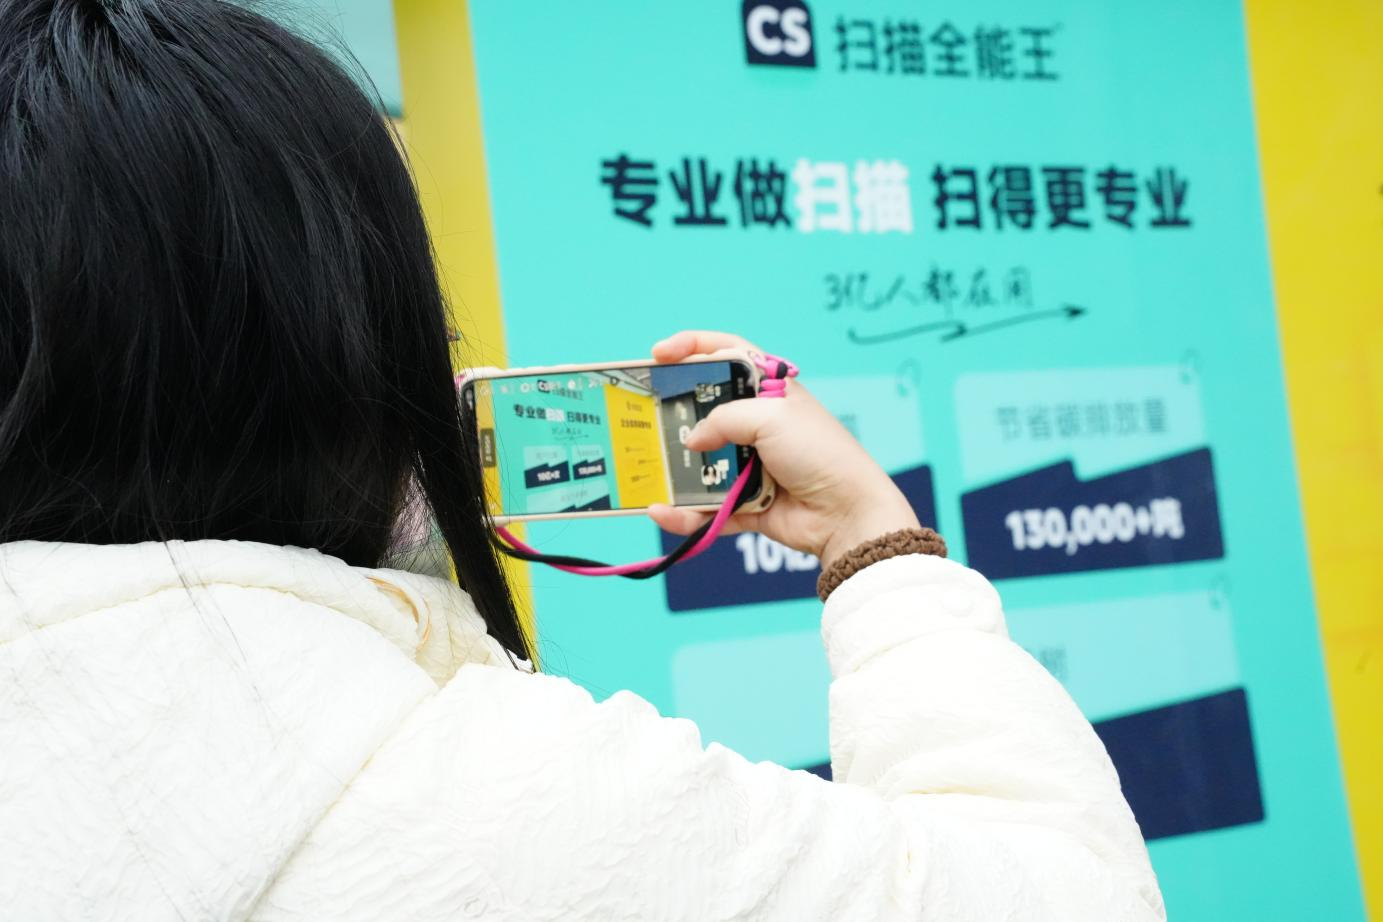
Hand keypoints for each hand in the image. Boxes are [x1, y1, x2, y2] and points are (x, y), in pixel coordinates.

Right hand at [647, 331, 919, 569]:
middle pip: (705, 411)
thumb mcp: (770, 418)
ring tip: (647, 472)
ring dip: (674, 471)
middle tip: (644, 416)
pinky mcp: (746, 504)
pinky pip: (706, 509)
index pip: (727, 353)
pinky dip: (685, 514)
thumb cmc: (817, 451)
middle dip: (673, 415)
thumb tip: (692, 440)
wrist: (846, 512)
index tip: (658, 354)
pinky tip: (662, 512)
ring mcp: (751, 465)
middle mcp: (758, 425)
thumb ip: (722, 420)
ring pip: (701, 465)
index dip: (693, 347)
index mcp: (769, 392)